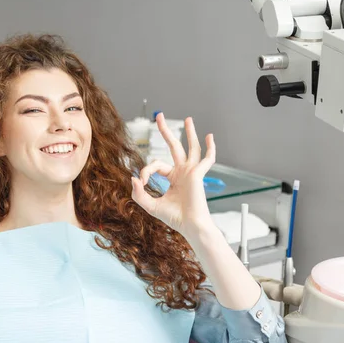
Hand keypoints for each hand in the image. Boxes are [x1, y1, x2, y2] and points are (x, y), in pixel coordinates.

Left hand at [131, 113, 215, 239]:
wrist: (189, 226)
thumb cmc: (173, 217)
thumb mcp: (150, 205)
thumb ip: (138, 193)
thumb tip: (133, 177)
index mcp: (172, 177)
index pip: (156, 164)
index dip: (146, 170)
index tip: (142, 182)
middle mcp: (182, 172)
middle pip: (174, 146)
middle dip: (166, 131)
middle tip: (159, 116)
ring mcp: (191, 172)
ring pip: (191, 148)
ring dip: (189, 133)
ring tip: (187, 119)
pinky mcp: (198, 174)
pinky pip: (207, 159)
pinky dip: (210, 148)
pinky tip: (209, 136)